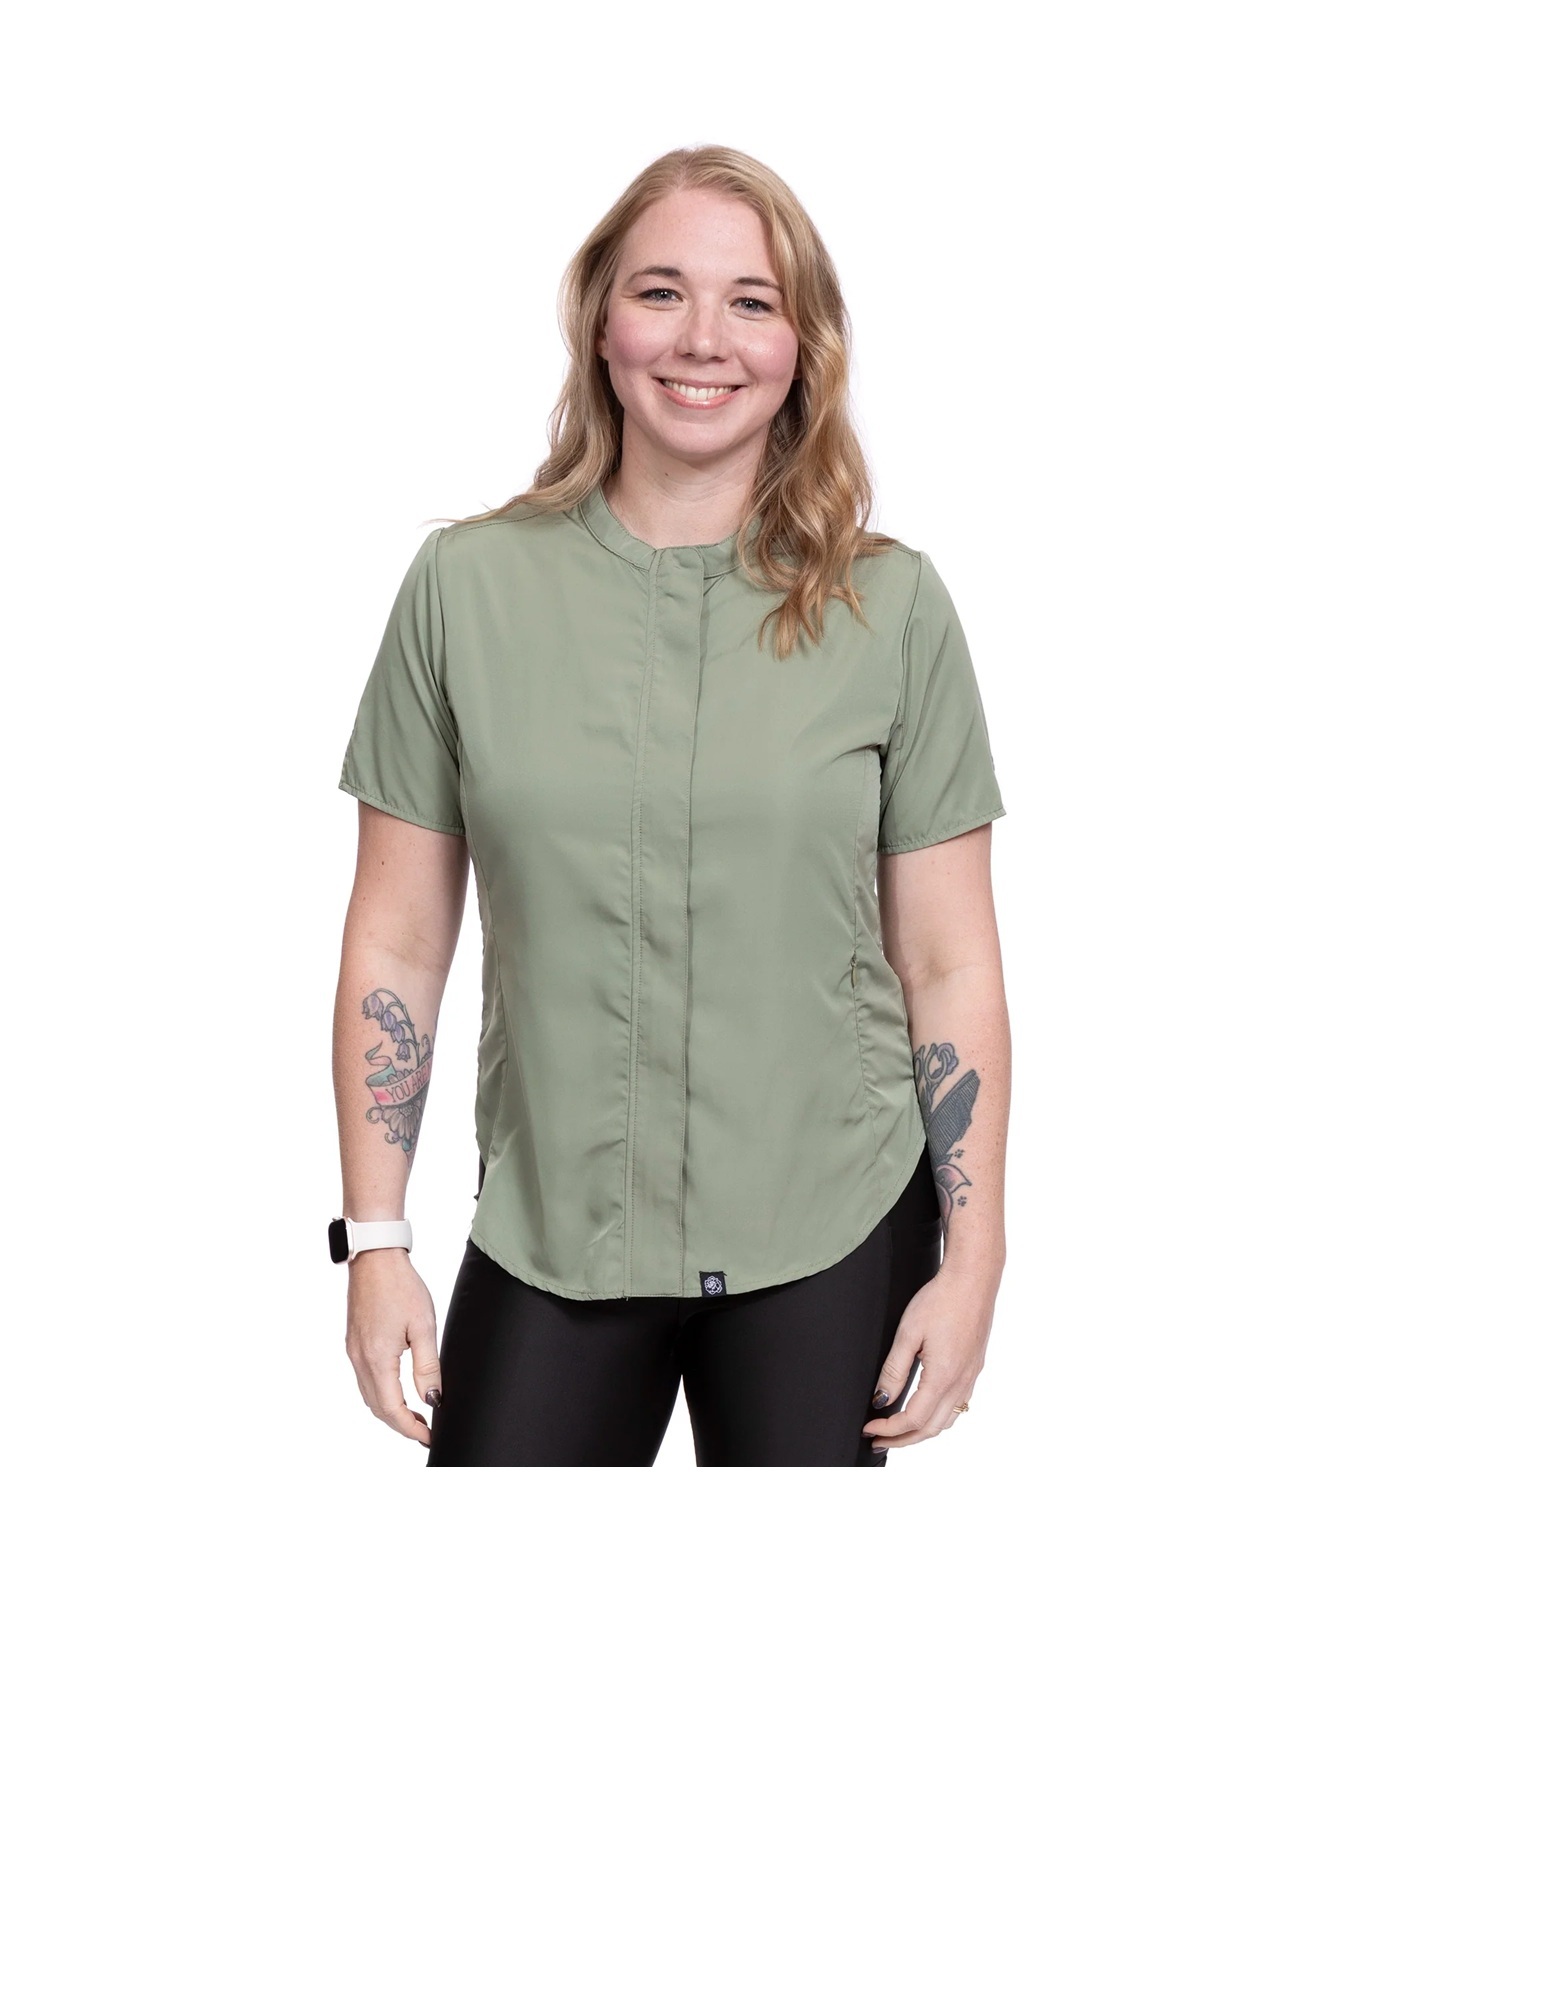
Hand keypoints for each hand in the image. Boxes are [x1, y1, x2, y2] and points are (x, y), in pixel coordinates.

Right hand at [343, 1250, 441, 1446]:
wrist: (375, 1258)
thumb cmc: (401, 1286)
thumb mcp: (423, 1327)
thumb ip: (427, 1367)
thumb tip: (432, 1399)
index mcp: (377, 1358)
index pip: (392, 1409)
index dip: (410, 1429)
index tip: (429, 1438)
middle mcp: (359, 1359)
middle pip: (378, 1408)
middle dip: (401, 1425)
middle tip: (426, 1432)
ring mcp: (353, 1352)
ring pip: (370, 1396)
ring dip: (391, 1412)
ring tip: (417, 1416)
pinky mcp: (354, 1344)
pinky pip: (365, 1380)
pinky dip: (382, 1394)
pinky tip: (399, 1392)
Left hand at [862, 1265, 995, 1451]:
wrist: (973, 1279)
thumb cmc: (941, 1300)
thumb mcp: (908, 1334)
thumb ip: (894, 1370)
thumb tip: (881, 1400)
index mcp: (942, 1377)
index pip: (912, 1419)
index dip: (888, 1429)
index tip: (868, 1428)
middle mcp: (961, 1383)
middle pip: (930, 1428)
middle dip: (902, 1440)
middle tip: (878, 1441)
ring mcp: (971, 1377)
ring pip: (947, 1420)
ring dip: (921, 1432)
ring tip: (898, 1431)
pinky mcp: (974, 1368)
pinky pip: (957, 1405)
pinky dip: (937, 1417)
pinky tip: (924, 1409)